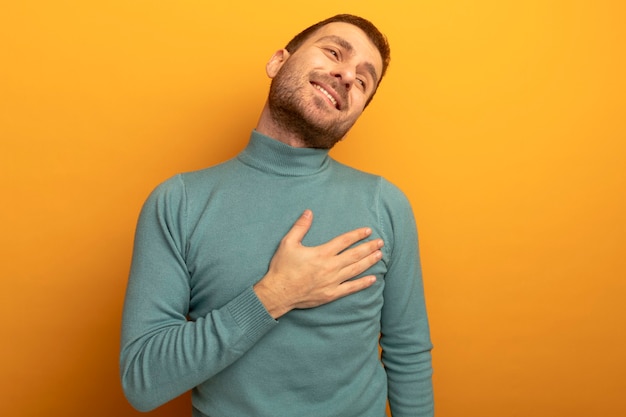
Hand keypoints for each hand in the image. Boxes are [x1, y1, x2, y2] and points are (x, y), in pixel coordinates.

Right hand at [254, 209, 383, 318]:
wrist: (278, 293)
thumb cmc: (282, 268)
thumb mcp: (288, 243)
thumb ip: (300, 227)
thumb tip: (308, 212)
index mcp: (321, 253)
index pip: (344, 241)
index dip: (357, 235)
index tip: (368, 231)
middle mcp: (330, 267)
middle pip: (354, 255)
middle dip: (369, 247)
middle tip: (380, 242)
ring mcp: (332, 281)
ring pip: (356, 270)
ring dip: (369, 262)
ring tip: (380, 255)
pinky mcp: (331, 294)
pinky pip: (351, 288)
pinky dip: (363, 283)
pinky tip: (373, 279)